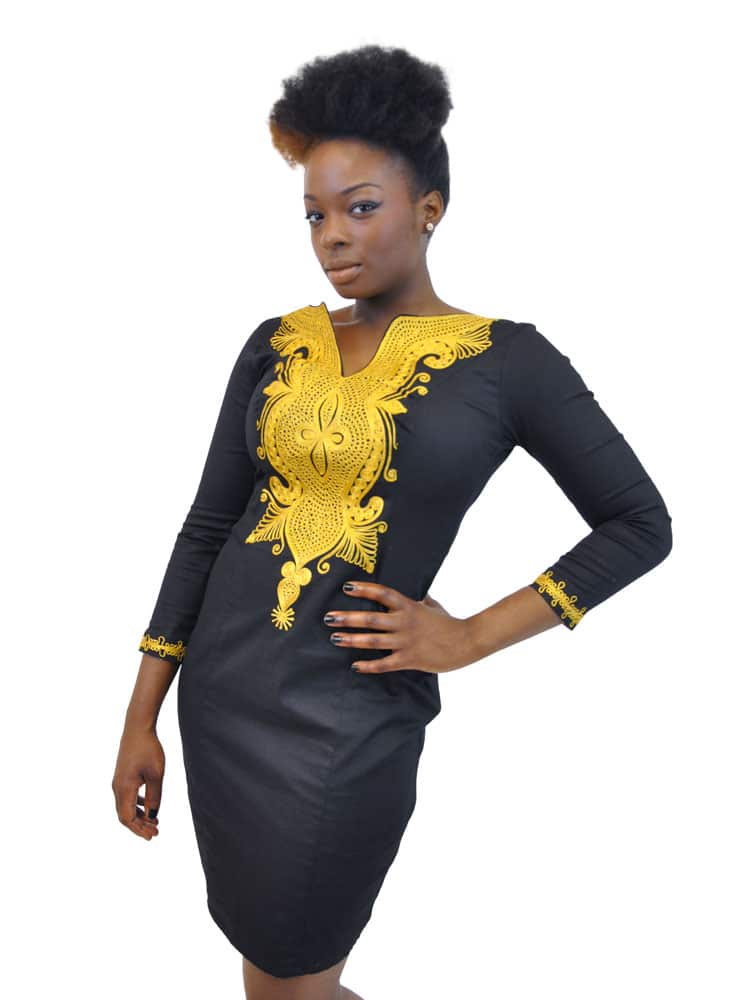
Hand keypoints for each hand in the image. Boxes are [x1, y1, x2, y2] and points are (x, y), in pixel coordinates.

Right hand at [112, 724, 163, 839]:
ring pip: (125, 806)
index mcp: (124, 788)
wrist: (137, 728)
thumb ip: (155, 796)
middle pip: (125, 815)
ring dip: (139, 816)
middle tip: (156, 832)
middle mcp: (117, 787)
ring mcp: (118, 782)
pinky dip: (137, 805)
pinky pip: (127, 797)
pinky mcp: (121, 776)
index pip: (127, 818)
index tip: (153, 835)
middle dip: (139, 826)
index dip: (139, 829)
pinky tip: (148, 806)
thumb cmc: (148, 749)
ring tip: (154, 822)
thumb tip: (153, 815)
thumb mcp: (156, 775)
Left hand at [324, 579, 478, 673]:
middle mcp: (405, 623)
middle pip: (372, 618)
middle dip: (348, 618)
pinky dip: (369, 666)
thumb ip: (417, 600)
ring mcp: (407, 642)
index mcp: (409, 606)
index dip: (364, 589)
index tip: (346, 587)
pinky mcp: (410, 659)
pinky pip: (385, 664)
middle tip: (328, 617)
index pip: (383, 594)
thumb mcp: (432, 605)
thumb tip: (411, 592)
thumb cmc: (448, 622)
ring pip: (374, 641)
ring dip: (352, 640)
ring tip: (335, 638)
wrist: (467, 641)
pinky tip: (355, 666)